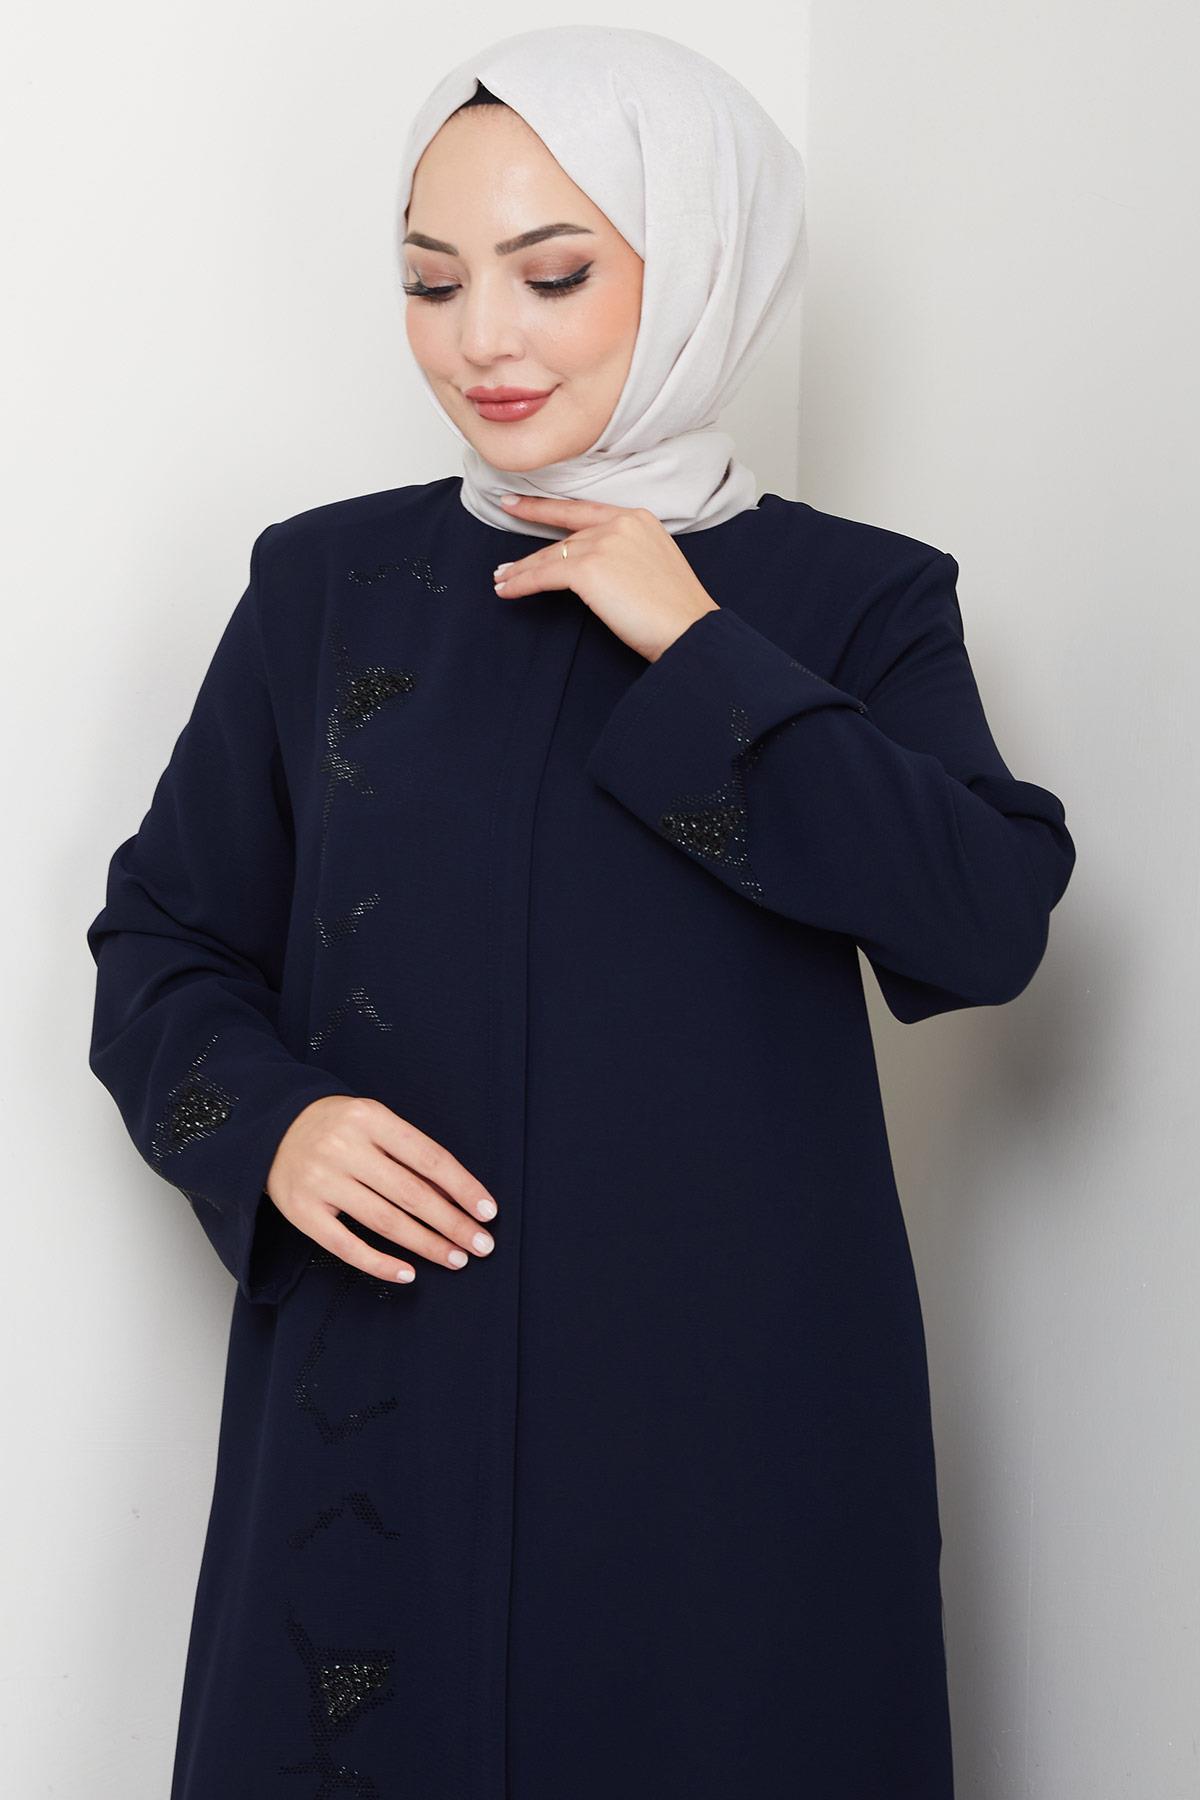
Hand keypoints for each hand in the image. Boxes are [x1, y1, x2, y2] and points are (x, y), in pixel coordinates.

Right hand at [265, 1095, 498, 1282]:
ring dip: (426, 1244)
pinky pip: (345, 1245)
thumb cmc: (337, 1127)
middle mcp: (344, 1147)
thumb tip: (455, 1197)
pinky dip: (379, 1263)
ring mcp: (320, 1180)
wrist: (271, 1128)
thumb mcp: (373, 1122)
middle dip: (452, 1223)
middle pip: (411, 1193)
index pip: (428, 1157)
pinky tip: (408, 1273)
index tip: (488, 1212)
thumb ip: (408, 1153)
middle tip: (481, 1246)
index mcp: (370, 1118)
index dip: (462, 1187)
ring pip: (384, 1221)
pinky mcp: (300, 1211)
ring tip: (455, 1258)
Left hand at [491, 494, 719, 663]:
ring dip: (522, 571)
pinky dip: (522, 583)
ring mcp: (603, 543)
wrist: (688, 628)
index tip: (519, 505)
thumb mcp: (654, 564)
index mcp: (638, 518)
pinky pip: (544, 574)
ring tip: (503, 581)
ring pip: (551, 556)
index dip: (546, 509)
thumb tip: (596, 569)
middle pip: (565, 540)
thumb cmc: (676, 610)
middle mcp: (620, 523)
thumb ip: (625, 554)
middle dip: (532, 554)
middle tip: (504, 562)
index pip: (582, 511)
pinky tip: (507, 590)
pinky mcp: (588, 568)